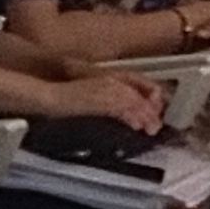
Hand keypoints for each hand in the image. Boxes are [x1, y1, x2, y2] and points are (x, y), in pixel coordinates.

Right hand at [46, 73, 165, 132]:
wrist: (52, 96)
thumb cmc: (69, 97)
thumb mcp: (96, 96)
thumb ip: (112, 103)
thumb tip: (127, 115)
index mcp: (113, 79)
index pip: (141, 88)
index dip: (151, 102)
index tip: (154, 114)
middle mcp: (114, 82)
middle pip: (142, 95)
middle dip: (152, 111)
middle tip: (156, 125)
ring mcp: (109, 89)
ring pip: (136, 103)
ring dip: (146, 117)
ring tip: (152, 129)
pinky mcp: (102, 99)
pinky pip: (123, 108)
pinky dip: (132, 117)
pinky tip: (137, 126)